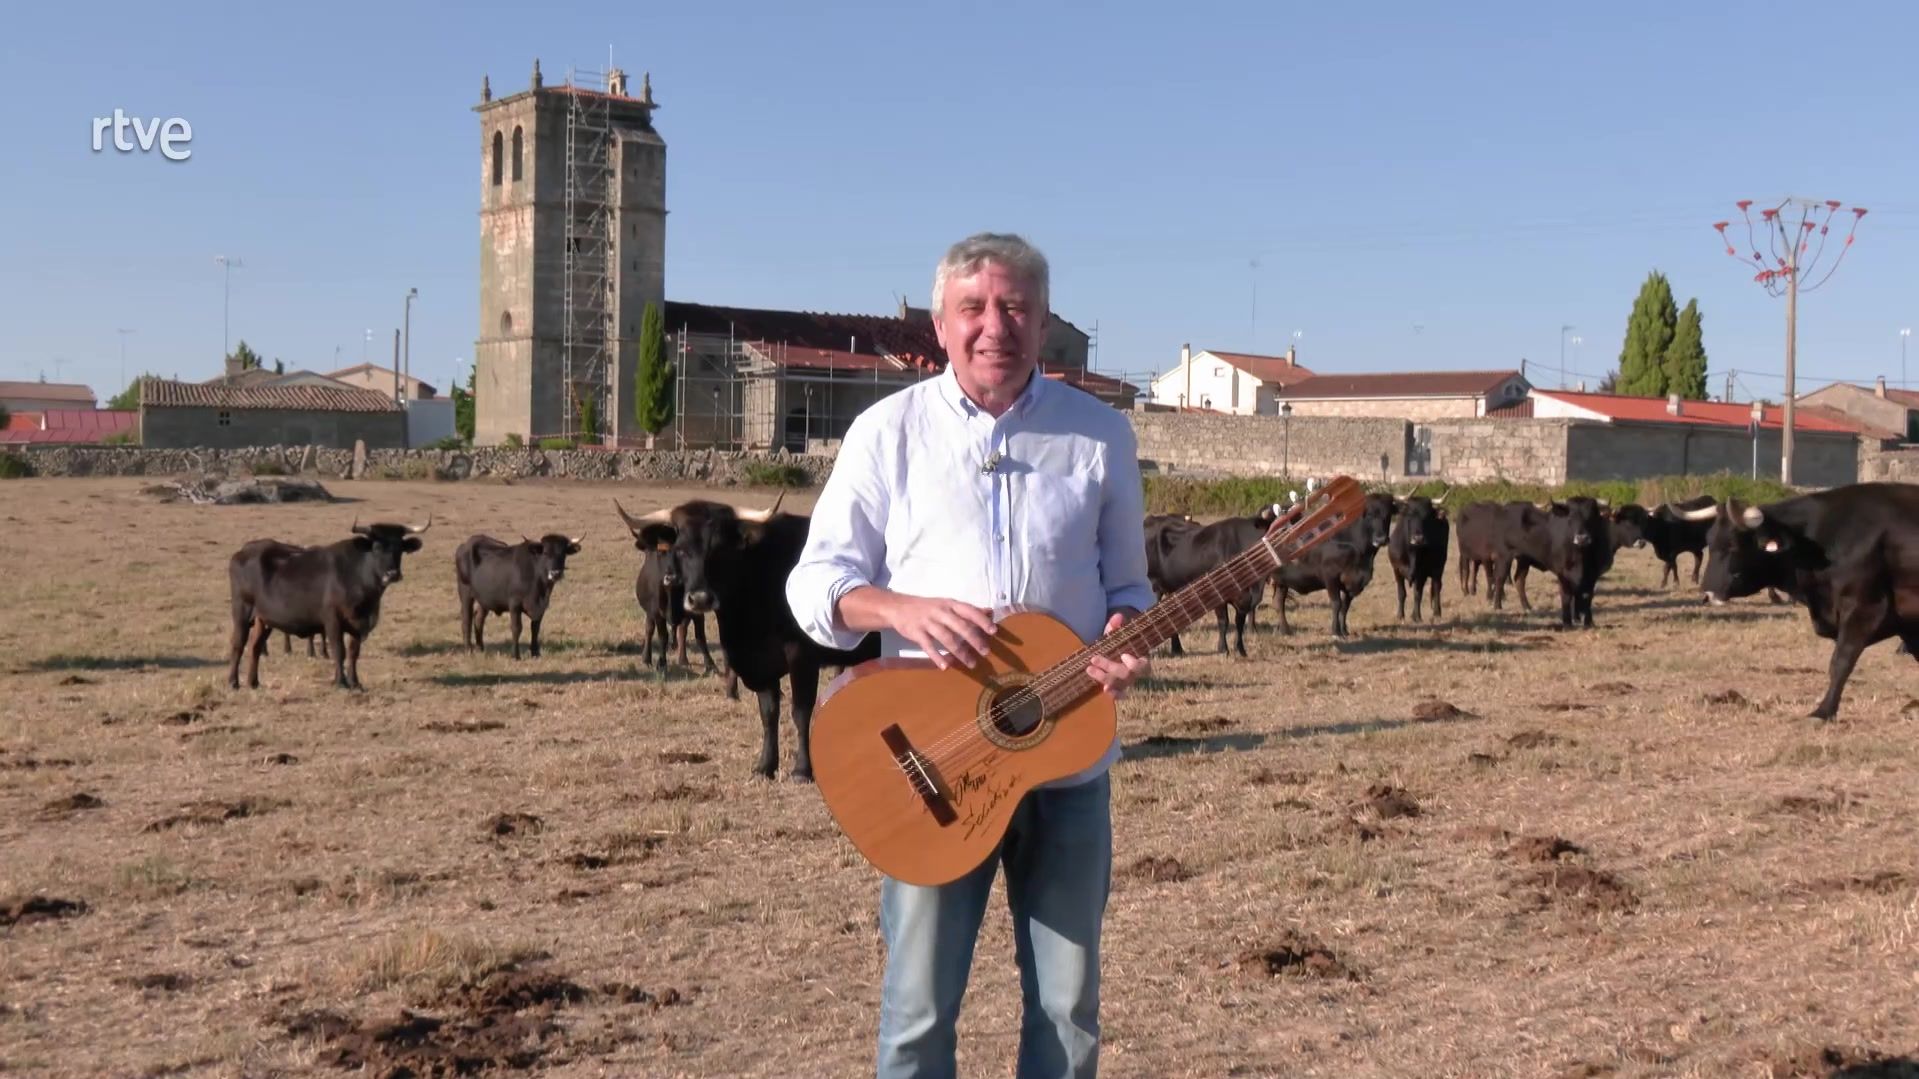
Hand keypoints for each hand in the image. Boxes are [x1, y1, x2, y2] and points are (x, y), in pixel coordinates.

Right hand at [884, 594, 998, 670]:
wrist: (898, 607)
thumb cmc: (928, 607)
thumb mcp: (947, 604)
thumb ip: (967, 610)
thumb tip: (989, 612)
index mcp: (950, 604)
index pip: (969, 611)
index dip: (982, 620)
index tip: (994, 631)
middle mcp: (940, 612)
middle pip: (960, 626)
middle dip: (974, 639)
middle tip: (986, 652)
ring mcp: (927, 622)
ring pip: (946, 638)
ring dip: (960, 652)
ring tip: (971, 663)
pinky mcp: (916, 633)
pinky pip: (928, 646)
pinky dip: (937, 656)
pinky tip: (945, 666)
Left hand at [1086, 609, 1148, 698]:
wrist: (1118, 654)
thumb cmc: (1119, 643)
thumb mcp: (1117, 634)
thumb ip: (1116, 626)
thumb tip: (1117, 615)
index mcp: (1139, 658)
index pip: (1142, 665)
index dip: (1134, 663)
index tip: (1123, 655)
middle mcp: (1135, 673)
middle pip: (1125, 674)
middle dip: (1109, 666)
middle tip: (1094, 658)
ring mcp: (1127, 683)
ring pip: (1119, 685)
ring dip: (1104, 678)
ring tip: (1089, 669)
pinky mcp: (1120, 689)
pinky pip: (1119, 695)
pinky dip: (1113, 694)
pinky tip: (1104, 690)